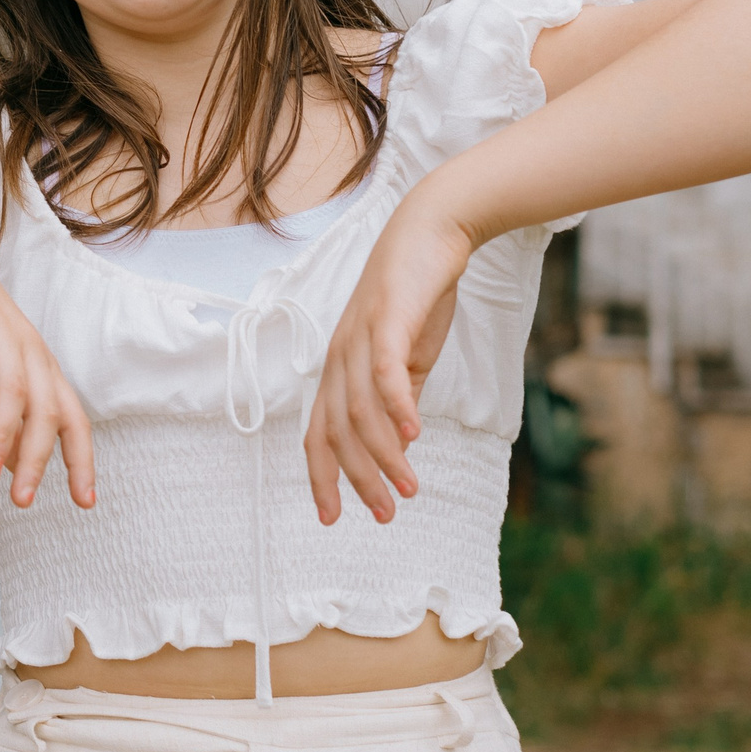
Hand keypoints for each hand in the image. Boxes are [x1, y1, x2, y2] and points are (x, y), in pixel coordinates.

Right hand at [0, 213, 94, 509]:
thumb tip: (11, 459)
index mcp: (38, 368)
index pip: (72, 420)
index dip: (81, 460)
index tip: (84, 502)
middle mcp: (29, 351)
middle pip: (47, 412)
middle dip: (36, 460)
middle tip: (21, 501)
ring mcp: (1, 331)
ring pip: (14, 389)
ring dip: (2, 434)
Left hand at [304, 186, 472, 525]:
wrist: (432, 232)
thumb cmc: (418, 295)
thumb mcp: (407, 356)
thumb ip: (399, 396)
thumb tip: (402, 440)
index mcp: (340, 369)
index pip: (318, 433)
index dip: (322, 477)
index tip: (333, 519)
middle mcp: (339, 357)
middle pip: (334, 431)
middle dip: (357, 479)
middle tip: (384, 515)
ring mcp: (358, 337)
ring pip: (359, 411)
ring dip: (383, 455)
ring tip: (407, 489)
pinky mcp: (387, 319)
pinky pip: (383, 370)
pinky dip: (396, 405)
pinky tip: (414, 436)